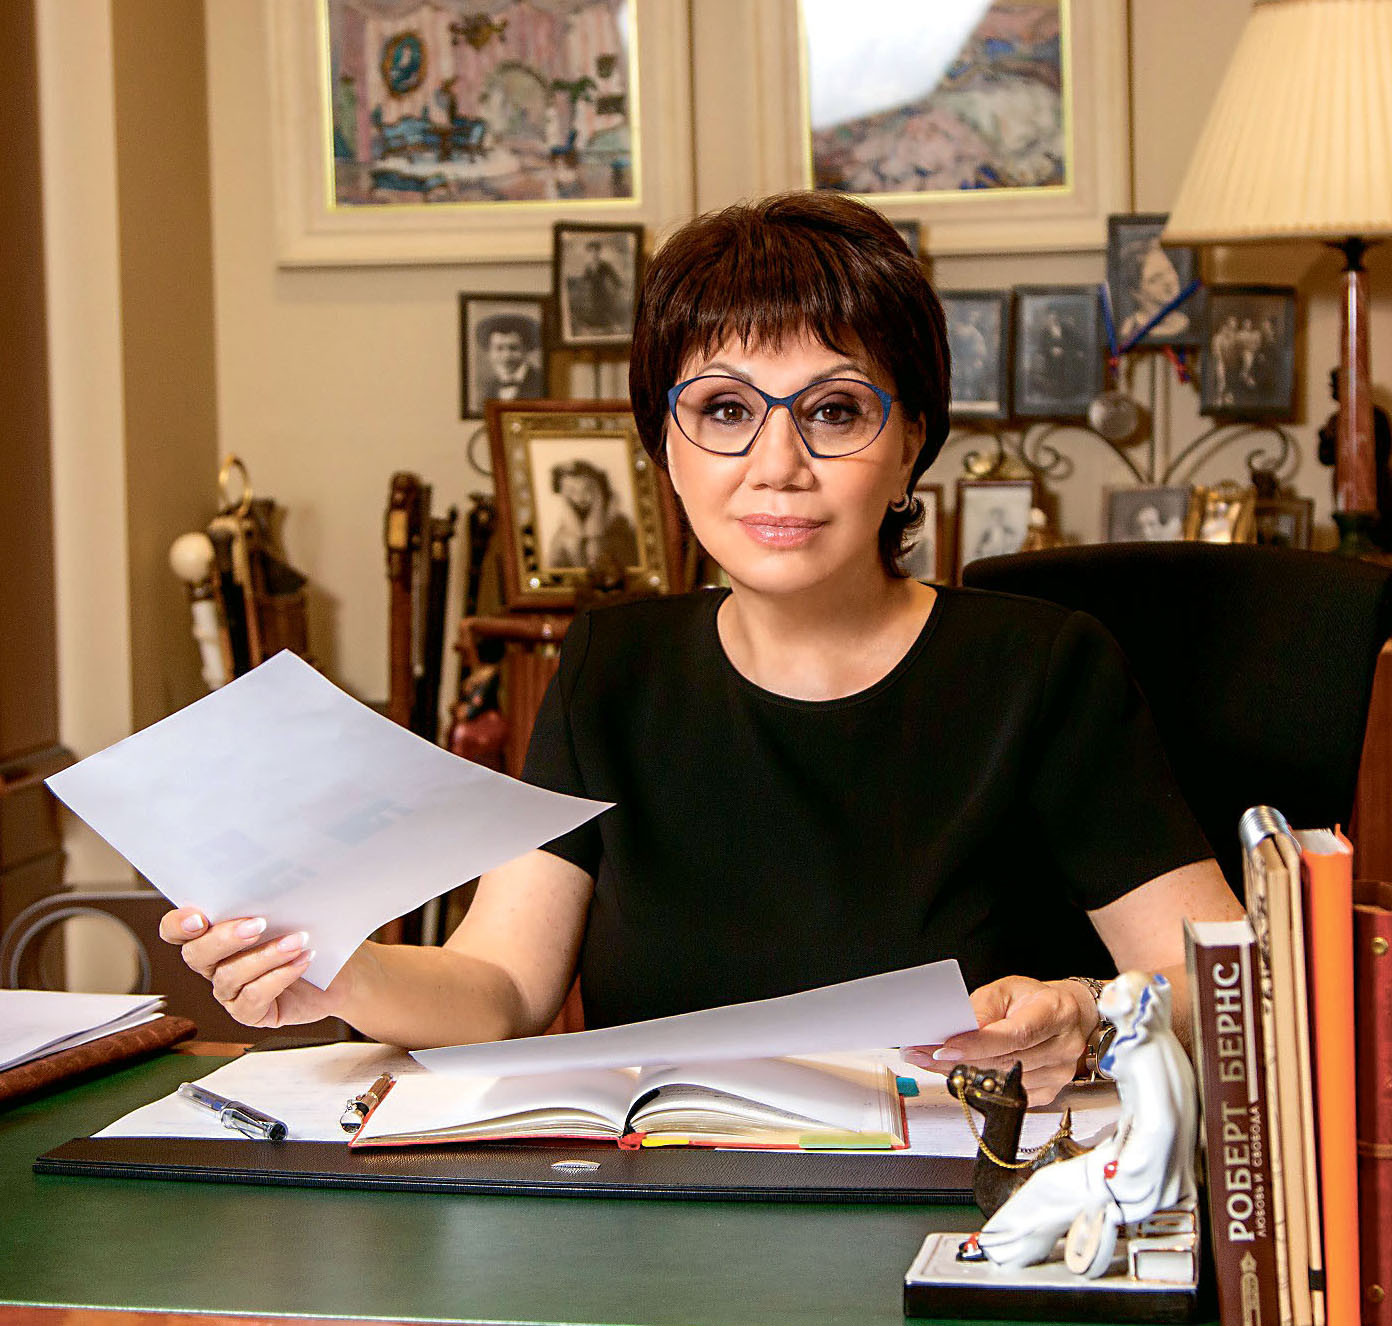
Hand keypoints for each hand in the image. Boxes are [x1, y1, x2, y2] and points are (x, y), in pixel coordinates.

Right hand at [157, 907, 345, 1029]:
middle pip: (197, 954)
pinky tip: (302, 960)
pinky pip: (254, 998)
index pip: (175, 930)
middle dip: (225, 938)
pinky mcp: (251, 1013)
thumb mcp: (288, 910)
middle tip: (258, 924)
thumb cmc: (309, 931)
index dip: (178, 925)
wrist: (340, 971)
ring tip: (297, 940)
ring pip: (230, 975)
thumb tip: (269, 880)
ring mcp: (230, 992)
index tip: (199, 917)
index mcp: (211, 933)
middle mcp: (213, 965)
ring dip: (266, 955)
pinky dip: (280, 976)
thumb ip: (267, 898)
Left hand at [903, 975, 1096, 1105]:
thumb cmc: (1033, 1000)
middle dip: (958, 1060)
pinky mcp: (1050, 1092)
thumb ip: (981, 1009)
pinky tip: (958, 1073)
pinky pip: (1008, 1095)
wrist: (1065, 1017)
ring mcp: (1059, 1073)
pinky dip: (979, 1085)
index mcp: (1055, 1012)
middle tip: (922, 1053)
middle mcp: (1062, 1045)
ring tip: (932, 1061)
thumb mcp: (1005, 990)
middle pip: (1005, 1062)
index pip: (1015, 1034)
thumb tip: (955, 1031)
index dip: (979, 1044)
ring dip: (963, 1074)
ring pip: (1003, 1082)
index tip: (947, 1047)